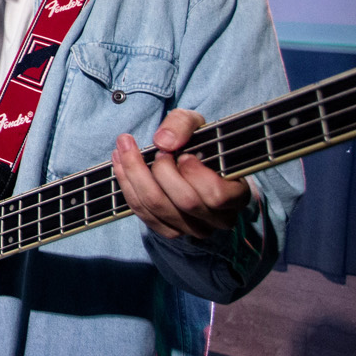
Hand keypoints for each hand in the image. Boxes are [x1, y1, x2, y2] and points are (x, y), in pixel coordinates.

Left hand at [111, 108, 250, 239]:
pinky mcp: (168, 230)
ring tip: (124, 147)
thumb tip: (163, 142)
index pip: (216, 195)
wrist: (193, 162)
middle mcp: (217, 220)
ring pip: (157, 208)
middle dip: (162, 171)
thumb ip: (183, 125)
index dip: (195, 173)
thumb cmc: (200, 144)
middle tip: (156, 150)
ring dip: (135, 174)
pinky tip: (119, 161)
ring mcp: (192, 229)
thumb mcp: (197, 125)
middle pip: (184, 202)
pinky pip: (142, 212)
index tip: (184, 154)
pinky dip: (126, 185)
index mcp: (236, 196)